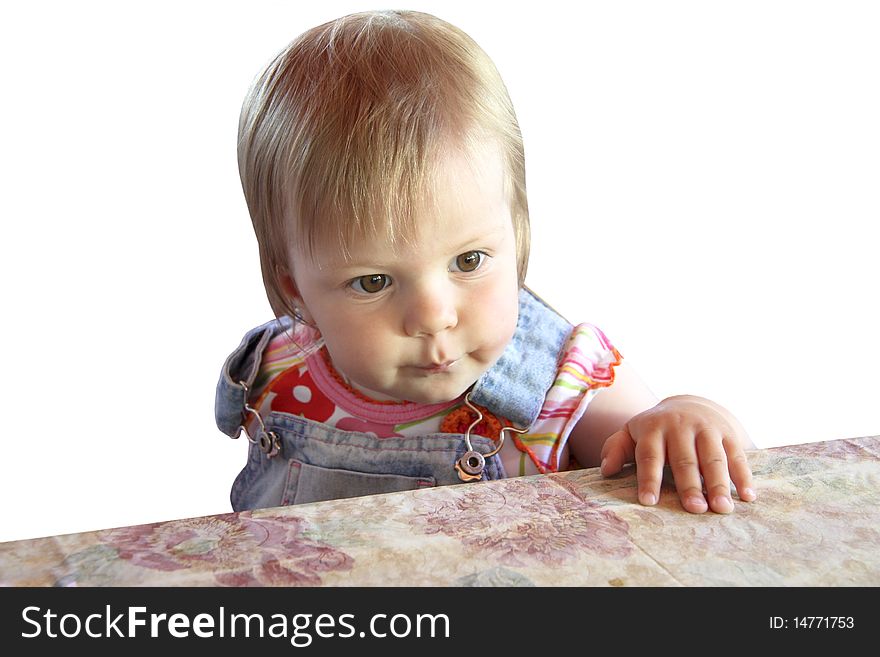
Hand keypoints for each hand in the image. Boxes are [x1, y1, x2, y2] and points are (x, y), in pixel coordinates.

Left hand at [599, 395, 756, 513]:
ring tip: (722, 509)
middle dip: (690, 485)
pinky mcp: (729, 433)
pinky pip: (737, 456)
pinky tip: (747, 497)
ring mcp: (707, 428)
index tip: (648, 502)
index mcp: (653, 428)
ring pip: (713, 458)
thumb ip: (616, 448)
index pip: (649, 455)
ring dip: (719, 484)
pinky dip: (743, 477)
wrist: (691, 403)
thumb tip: (607, 470)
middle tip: (694, 510)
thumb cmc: (656, 428)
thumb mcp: (631, 432)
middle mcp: (680, 426)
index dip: (649, 479)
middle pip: (684, 459)